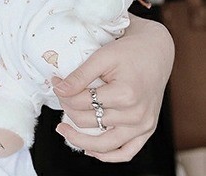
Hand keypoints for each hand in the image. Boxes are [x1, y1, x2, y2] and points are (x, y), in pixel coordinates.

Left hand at [51, 14, 172, 161]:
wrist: (155, 54)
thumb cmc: (129, 52)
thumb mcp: (102, 57)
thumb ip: (80, 75)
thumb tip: (58, 89)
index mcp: (126, 95)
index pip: (83, 102)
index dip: (63, 93)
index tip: (54, 82)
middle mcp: (136, 115)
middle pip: (91, 121)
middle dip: (68, 110)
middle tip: (60, 97)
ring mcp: (143, 126)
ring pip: (106, 144)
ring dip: (81, 140)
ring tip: (63, 131)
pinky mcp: (147, 131)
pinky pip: (127, 152)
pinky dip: (108, 155)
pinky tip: (90, 149)